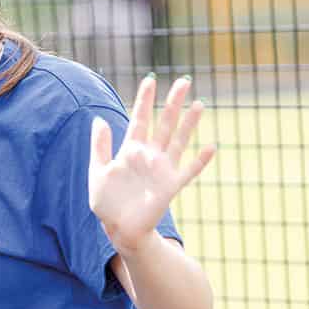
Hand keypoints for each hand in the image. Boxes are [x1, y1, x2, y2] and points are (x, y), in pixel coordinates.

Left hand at [89, 75, 215, 254]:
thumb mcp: (97, 171)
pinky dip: (200, 161)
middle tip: (184, 81)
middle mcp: (149, 156)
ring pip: (178, 140)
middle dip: (173, 103)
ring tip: (199, 104)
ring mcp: (162, 169)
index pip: (139, 119)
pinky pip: (189, 171)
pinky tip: (211, 147)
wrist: (119, 228)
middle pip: (164, 124)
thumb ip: (99, 146)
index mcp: (130, 150)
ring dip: (189, 123)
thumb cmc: (107, 202)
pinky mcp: (171, 186)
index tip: (150, 80)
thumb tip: (99, 119)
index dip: (145, 100)